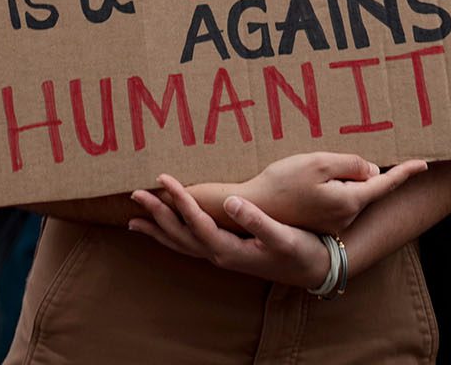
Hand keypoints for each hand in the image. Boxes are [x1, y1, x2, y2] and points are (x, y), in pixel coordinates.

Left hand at [130, 175, 332, 289]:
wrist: (315, 270)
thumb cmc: (301, 251)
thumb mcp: (282, 236)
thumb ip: (256, 220)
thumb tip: (230, 202)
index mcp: (229, 249)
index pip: (196, 222)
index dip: (179, 199)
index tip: (164, 180)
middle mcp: (220, 255)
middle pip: (179, 234)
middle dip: (157, 214)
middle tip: (135, 194)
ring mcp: (223, 256)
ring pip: (181, 243)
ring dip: (159, 230)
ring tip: (134, 221)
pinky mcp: (229, 252)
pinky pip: (192, 244)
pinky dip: (174, 236)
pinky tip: (169, 232)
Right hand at [239, 152, 425, 233]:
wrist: (250, 209)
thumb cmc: (282, 183)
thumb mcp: (318, 162)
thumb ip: (351, 164)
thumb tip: (372, 170)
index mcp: (349, 201)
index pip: (384, 184)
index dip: (405, 172)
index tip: (423, 164)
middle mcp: (345, 217)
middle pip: (363, 185)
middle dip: (354, 170)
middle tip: (321, 163)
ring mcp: (332, 224)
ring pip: (347, 191)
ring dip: (337, 178)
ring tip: (304, 174)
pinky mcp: (319, 224)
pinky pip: (333, 199)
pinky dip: (326, 188)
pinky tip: (302, 184)